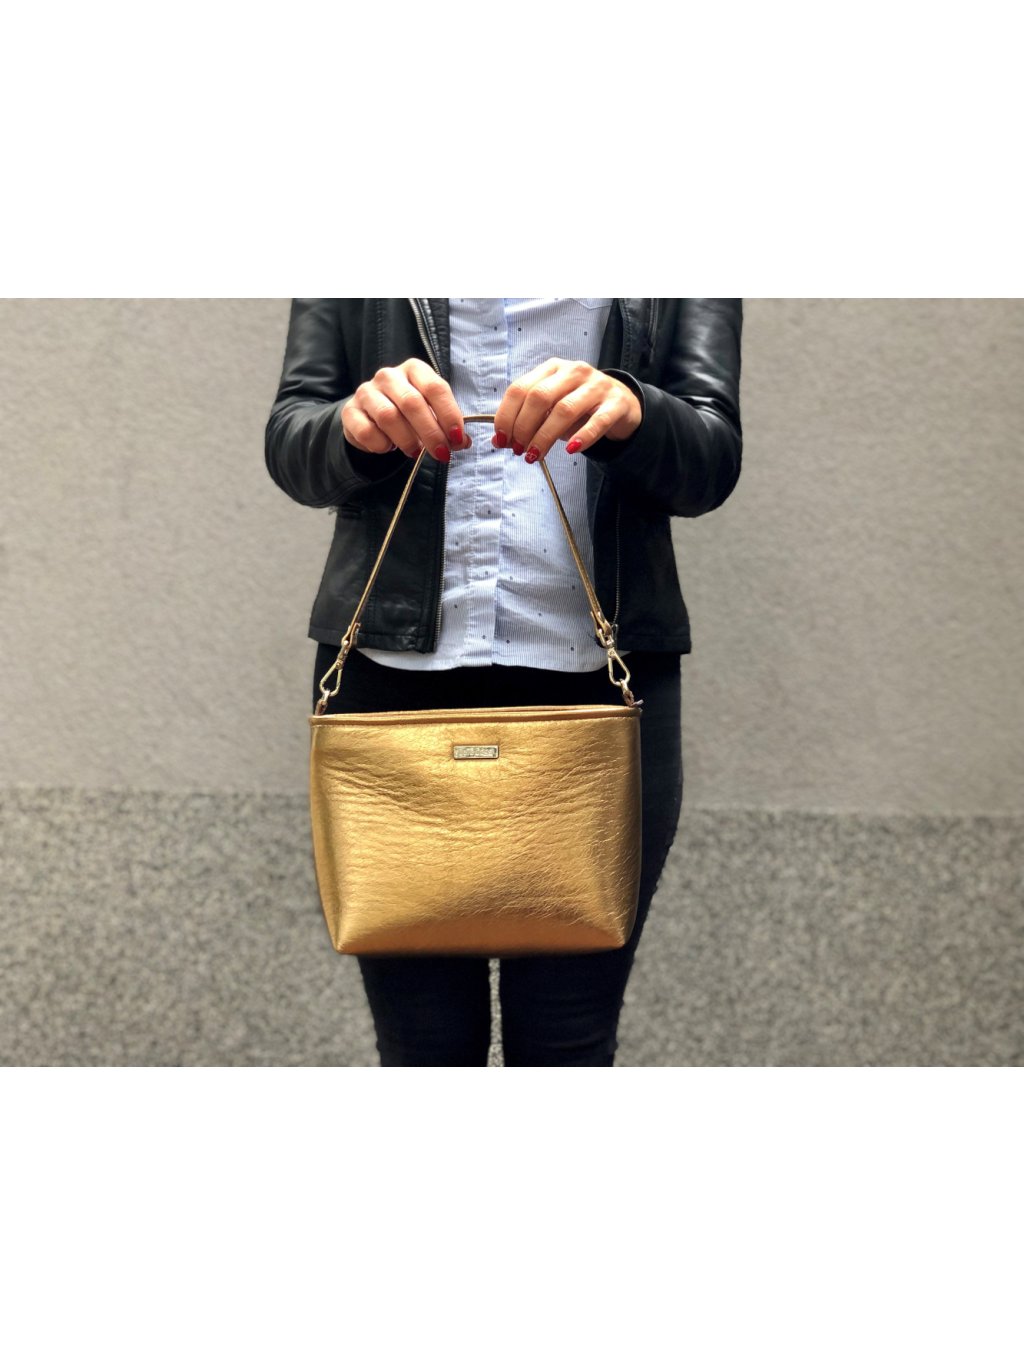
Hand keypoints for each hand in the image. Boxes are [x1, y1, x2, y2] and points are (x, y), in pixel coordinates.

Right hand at [342, 358, 472, 462]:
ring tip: (415, 453)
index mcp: (414, 369)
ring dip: (407, 440)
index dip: (449, 414)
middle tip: (441, 454)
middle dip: (430, 432)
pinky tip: (388, 448)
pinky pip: (367, 431)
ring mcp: (367, 392)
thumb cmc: (407, 414)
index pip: (435, 388)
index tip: (457, 438)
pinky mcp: (350, 412)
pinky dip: (381, 445)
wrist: (369, 416)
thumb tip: (463, 442)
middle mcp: (389, 376)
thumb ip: (447, 425)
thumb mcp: (431, 413)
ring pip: (388, 417)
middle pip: (412, 403)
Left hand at [491, 358, 641, 462]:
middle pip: (540, 397)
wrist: (622, 403)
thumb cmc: (580, 407)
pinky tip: (571, 451)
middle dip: (523, 427)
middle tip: (518, 450)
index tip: (501, 439)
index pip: (520, 388)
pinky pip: (598, 421)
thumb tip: (498, 440)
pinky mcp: (616, 403)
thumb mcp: (551, 409)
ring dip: (545, 436)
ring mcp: (597, 386)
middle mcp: (573, 372)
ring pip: (565, 409)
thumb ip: (526, 421)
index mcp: (552, 369)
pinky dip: (583, 437)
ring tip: (535, 455)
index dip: (506, 415)